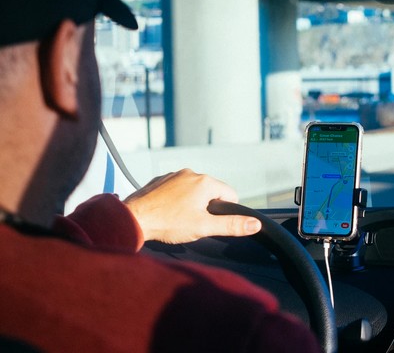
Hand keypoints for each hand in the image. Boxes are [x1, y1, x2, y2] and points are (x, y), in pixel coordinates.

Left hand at [123, 169, 261, 243]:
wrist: (132, 219)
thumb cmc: (168, 223)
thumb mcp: (204, 227)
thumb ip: (231, 225)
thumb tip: (255, 224)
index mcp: (205, 182)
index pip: (230, 195)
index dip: (224, 212)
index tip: (209, 222)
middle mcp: (191, 173)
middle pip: (211, 192)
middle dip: (206, 208)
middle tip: (191, 223)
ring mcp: (174, 175)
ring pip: (193, 190)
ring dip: (190, 203)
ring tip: (177, 219)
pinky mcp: (160, 180)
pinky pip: (176, 189)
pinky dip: (175, 200)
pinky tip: (166, 212)